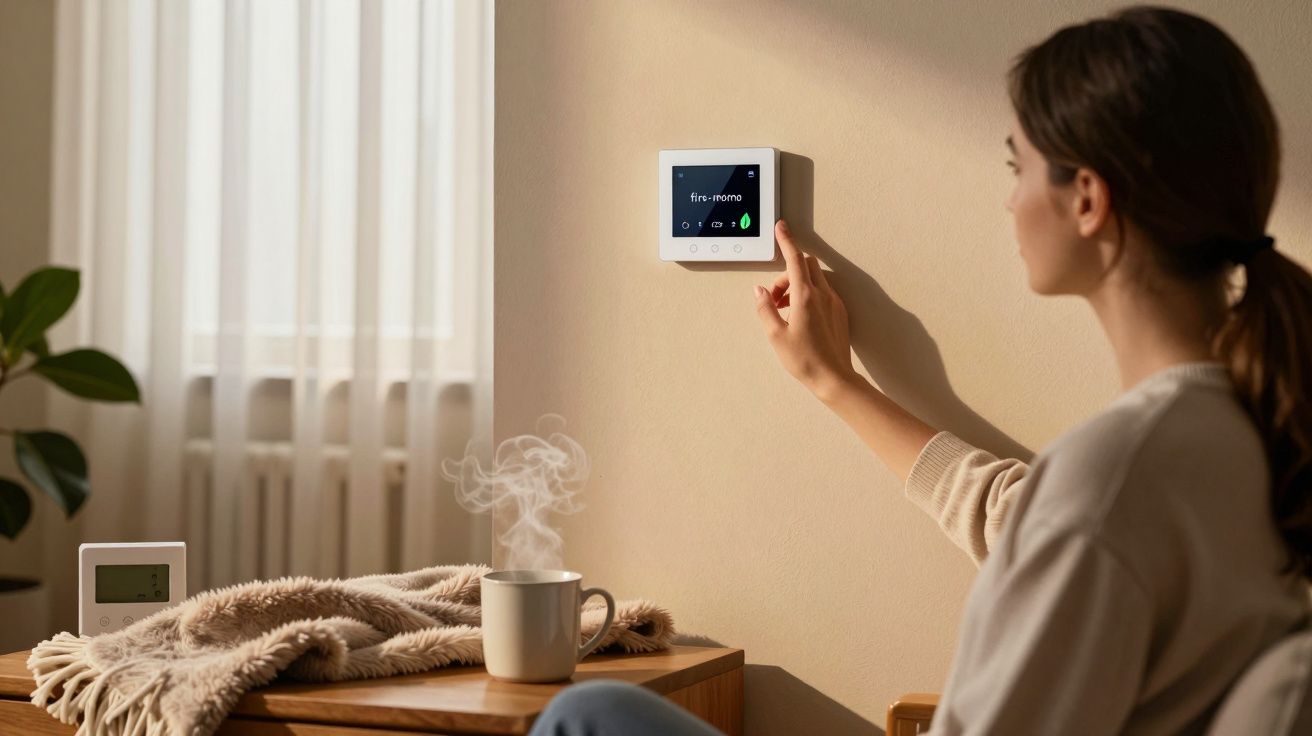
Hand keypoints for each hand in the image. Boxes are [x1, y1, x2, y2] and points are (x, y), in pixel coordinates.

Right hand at [754, 220, 857, 399]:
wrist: (833, 378)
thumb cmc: (805, 359)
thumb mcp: (776, 335)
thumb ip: (765, 308)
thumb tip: (759, 292)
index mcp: (805, 296)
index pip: (794, 259)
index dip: (787, 241)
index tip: (781, 228)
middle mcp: (823, 295)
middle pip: (805, 265)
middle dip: (787, 273)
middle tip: (774, 296)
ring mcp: (834, 303)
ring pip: (814, 278)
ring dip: (797, 284)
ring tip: (785, 309)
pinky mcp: (839, 312)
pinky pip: (822, 292)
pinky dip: (808, 294)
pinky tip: (800, 316)